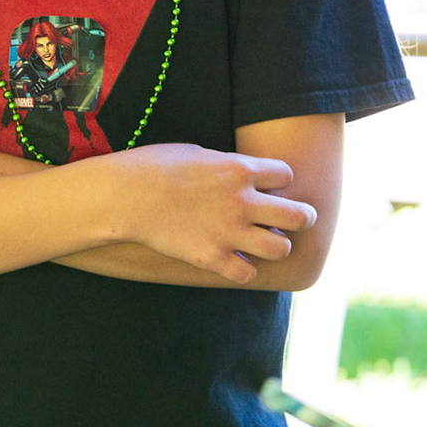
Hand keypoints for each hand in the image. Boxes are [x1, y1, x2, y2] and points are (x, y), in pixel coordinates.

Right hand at [113, 144, 316, 284]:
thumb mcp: (198, 153)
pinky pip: (246, 274)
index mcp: (240, 169)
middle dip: (302, 217)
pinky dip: (244, 270)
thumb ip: (227, 165)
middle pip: (299, 215)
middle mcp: (243, 201)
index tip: (270, 185)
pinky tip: (235, 262)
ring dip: (277, 246)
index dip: (280, 180)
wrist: (124, 195)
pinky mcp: (210, 257)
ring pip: (280, 249)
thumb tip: (239, 172)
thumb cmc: (154, 166)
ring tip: (267, 243)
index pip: (287, 174)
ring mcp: (229, 232)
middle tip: (297, 219)